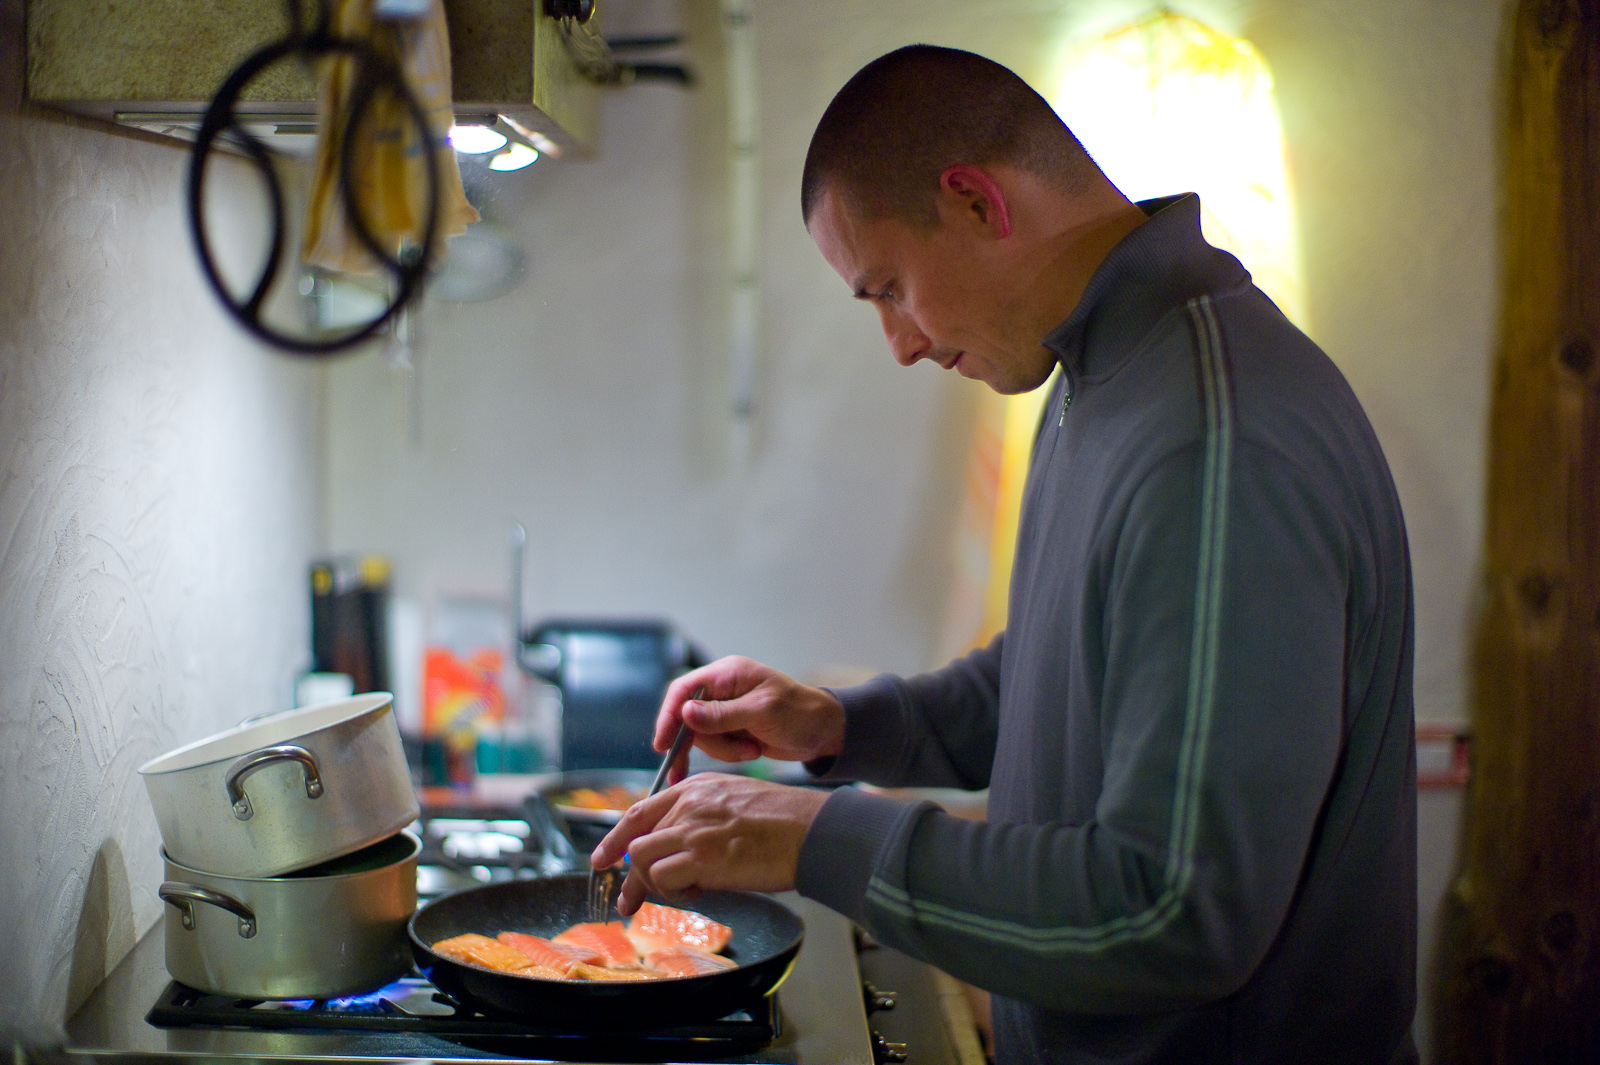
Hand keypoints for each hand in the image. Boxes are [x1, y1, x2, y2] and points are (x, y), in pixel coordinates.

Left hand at [590, 775, 830, 915]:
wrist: (811, 830)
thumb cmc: (783, 821)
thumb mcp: (734, 800)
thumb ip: (701, 817)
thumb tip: (677, 851)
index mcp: (696, 788)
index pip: (640, 811)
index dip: (615, 838)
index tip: (603, 858)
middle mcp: (689, 804)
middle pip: (636, 841)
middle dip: (629, 876)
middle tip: (628, 901)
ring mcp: (693, 829)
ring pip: (642, 860)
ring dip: (654, 885)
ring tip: (683, 892)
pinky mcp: (702, 857)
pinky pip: (663, 879)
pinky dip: (674, 892)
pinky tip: (699, 891)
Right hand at [654, 656, 845, 785]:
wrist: (825, 732)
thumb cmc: (800, 713)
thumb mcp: (762, 712)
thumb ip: (723, 715)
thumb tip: (685, 712)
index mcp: (727, 674)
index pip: (684, 690)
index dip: (669, 715)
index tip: (662, 743)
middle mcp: (722, 690)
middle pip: (687, 718)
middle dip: (693, 743)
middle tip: (681, 772)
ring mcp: (727, 711)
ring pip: (702, 737)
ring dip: (723, 750)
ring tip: (752, 750)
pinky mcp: (733, 730)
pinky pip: (716, 746)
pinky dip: (730, 754)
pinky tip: (752, 752)